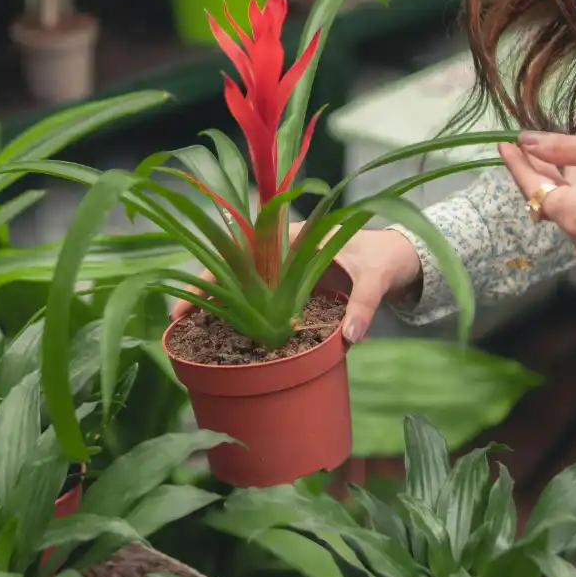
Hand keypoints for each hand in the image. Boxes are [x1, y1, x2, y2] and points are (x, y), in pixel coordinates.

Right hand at [168, 222, 422, 342]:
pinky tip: (222, 335)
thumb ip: (364, 305)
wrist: (401, 257)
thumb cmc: (386, 258)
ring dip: (216, 305)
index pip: (243, 250)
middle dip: (202, 292)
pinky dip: (240, 314)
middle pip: (233, 269)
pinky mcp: (295, 290)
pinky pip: (261, 301)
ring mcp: (287, 272)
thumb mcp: (377, 278)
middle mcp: (285, 253)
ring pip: (242, 286)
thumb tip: (352, 338)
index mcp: (296, 237)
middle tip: (174, 324)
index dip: (214, 270)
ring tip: (187, 333)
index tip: (192, 295)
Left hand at [499, 132, 575, 261]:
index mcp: (572, 214)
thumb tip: (526, 141)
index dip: (516, 163)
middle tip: (533, 143)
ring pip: (570, 211)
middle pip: (549, 201)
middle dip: (542, 172)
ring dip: (566, 185)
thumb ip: (560, 148)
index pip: (531, 186)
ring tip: (567, 154)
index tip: (504, 142)